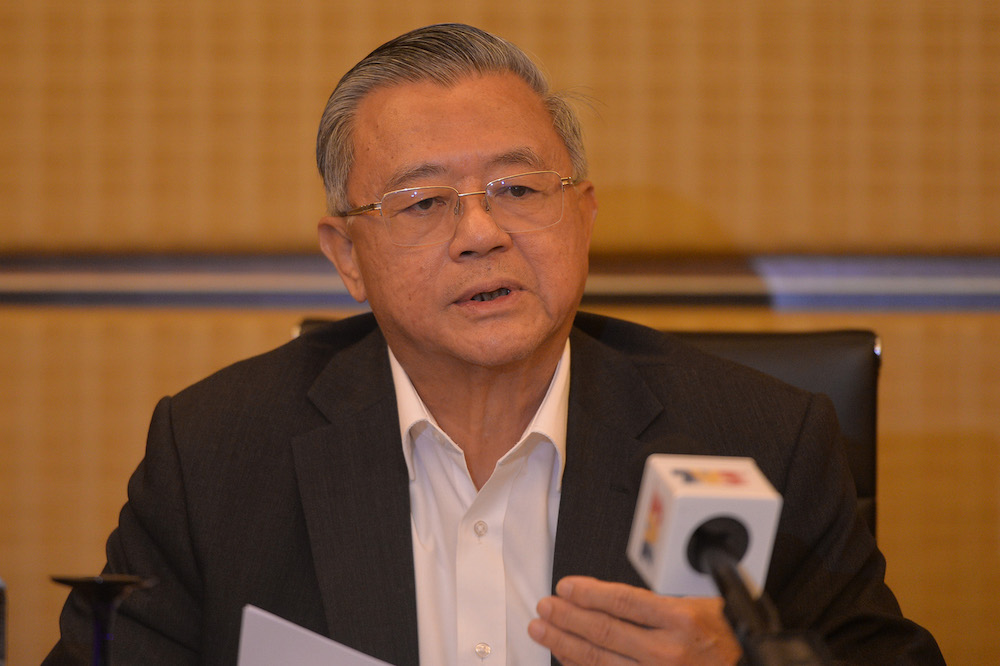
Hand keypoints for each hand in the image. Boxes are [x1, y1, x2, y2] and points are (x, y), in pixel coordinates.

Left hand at [528, 576, 741, 664]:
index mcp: (680, 619)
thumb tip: (606, 598)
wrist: (745, 664)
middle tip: (546, 606)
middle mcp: (667, 650)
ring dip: (565, 642)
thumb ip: (655, 604)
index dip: (587, 593)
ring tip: (543, 630)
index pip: (621, 601)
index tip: (566, 587)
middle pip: (604, 629)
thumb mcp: (697, 606)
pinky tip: (566, 657)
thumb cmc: (724, 637)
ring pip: (599, 658)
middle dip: (567, 616)